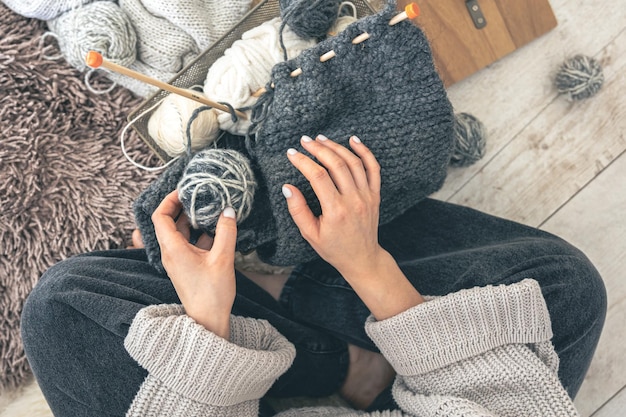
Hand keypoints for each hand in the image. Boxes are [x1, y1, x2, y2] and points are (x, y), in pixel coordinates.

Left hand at [152, 190, 236, 338]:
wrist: (208, 321)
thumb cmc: (212, 293)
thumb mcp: (223, 259)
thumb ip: (226, 232)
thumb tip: (228, 210)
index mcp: (173, 249)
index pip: (160, 216)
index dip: (169, 199)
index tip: (185, 190)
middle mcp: (170, 252)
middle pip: (168, 222)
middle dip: (182, 206)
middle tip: (198, 195)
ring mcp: (177, 260)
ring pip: (179, 232)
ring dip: (192, 219)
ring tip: (209, 208)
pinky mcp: (186, 266)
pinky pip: (187, 242)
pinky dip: (198, 232)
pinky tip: (215, 228)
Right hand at [283, 135, 384, 278]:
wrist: (362, 258)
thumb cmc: (333, 248)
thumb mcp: (310, 234)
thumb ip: (297, 210)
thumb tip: (287, 187)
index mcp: (336, 211)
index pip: (318, 177)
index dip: (303, 162)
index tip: (291, 153)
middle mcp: (354, 200)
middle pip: (337, 164)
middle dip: (318, 149)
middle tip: (304, 140)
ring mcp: (367, 196)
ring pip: (353, 162)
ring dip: (336, 147)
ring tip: (321, 139)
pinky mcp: (375, 194)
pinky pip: (373, 168)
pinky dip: (364, 152)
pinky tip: (352, 140)